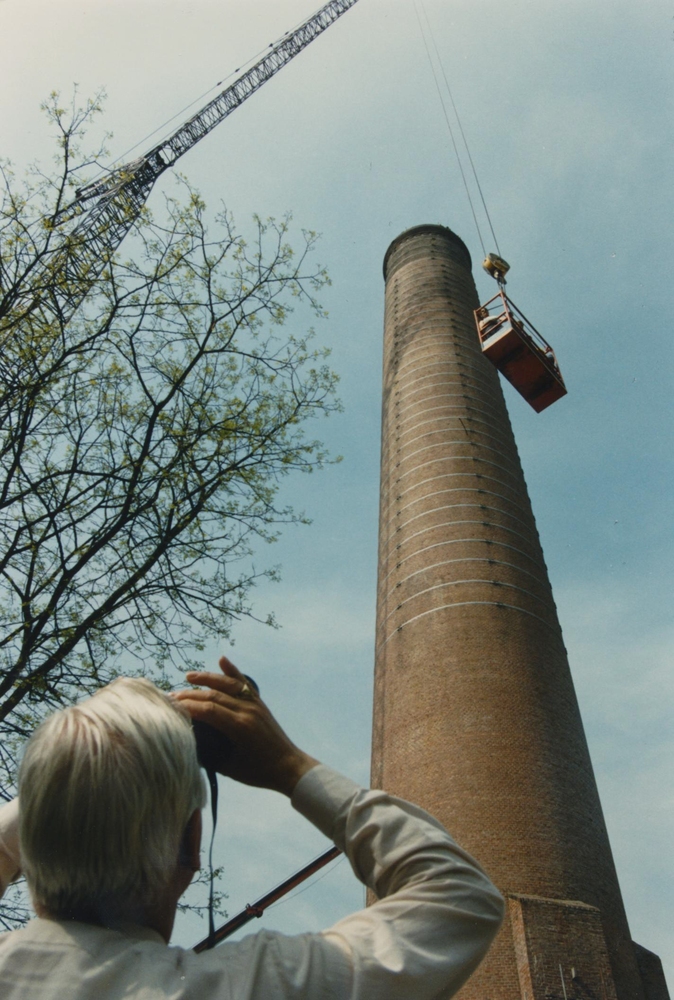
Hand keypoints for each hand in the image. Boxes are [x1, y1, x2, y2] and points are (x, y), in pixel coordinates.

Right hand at [174, 656, 318, 796]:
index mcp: (239, 727)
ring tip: (187, 676)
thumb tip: (189, 742)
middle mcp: (247, 710)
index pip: (207, 711)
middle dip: (190, 695)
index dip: (187, 707)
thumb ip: (210, 754)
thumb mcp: (230, 768)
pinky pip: (243, 683)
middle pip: (213, 696)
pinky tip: (222, 660)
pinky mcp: (259, 703)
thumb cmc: (259, 772)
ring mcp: (254, 704)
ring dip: (206, 679)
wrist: (289, 766)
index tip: (170, 707)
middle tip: (170, 697)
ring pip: (227, 685)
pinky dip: (232, 671)